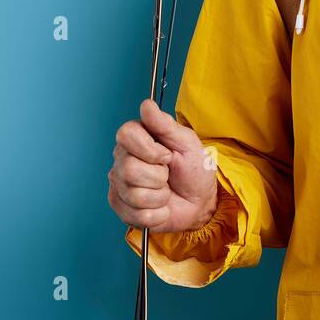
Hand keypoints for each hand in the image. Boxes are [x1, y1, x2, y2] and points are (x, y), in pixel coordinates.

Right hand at [109, 99, 219, 232]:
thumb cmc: (194, 169)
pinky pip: (137, 215)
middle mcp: (122, 161)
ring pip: (133, 194)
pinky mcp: (122, 209)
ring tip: (166, 191)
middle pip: (128, 168)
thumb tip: (146, 105)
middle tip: (168, 174)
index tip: (167, 155)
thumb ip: (165, 125)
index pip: (125, 134)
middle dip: (158, 175)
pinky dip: (157, 213)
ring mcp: (119, 186)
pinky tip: (162, 207)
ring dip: (159, 196)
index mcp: (137, 139)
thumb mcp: (187, 143)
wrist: (200, 201)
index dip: (149, 148)